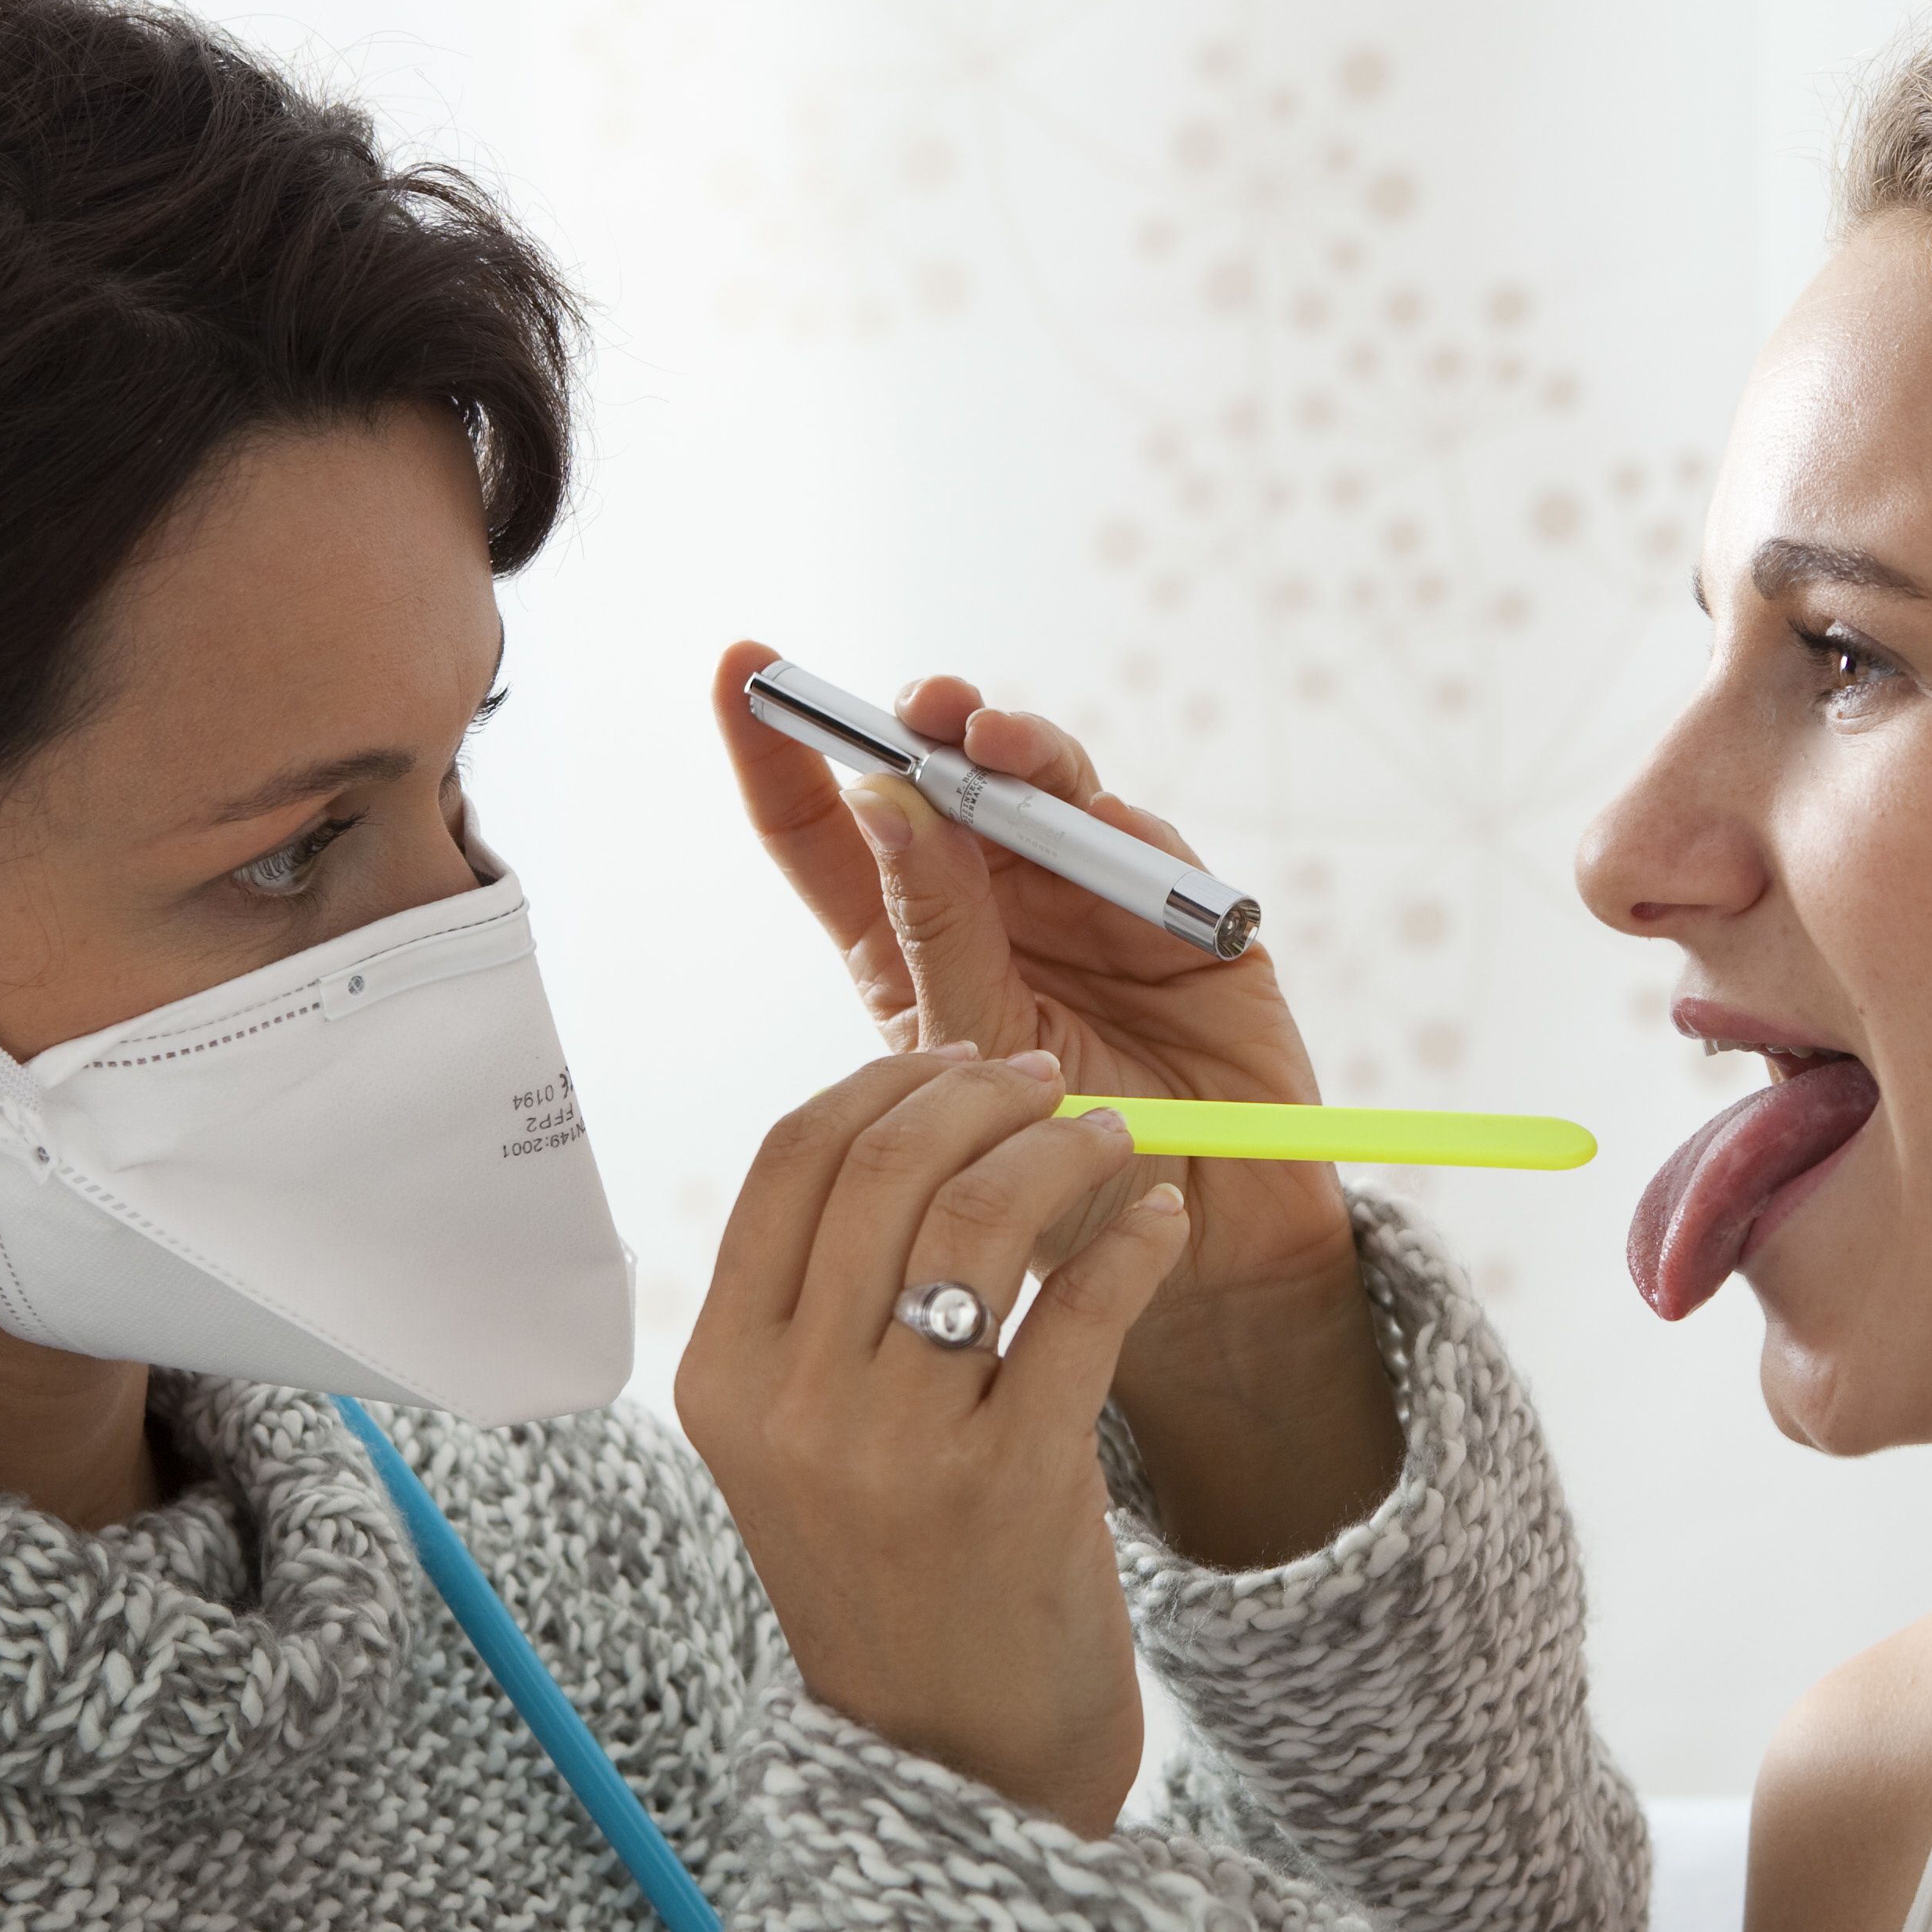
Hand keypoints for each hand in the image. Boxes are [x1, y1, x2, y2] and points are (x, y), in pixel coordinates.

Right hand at [674, 1046, 1191, 1834]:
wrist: (955, 1764)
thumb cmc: (895, 1580)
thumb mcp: (808, 1447)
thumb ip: (827, 1309)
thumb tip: (919, 1129)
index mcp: (723, 1379)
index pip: (790, 1162)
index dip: (884, 1083)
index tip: (957, 1064)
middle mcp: (793, 1408)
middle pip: (885, 1167)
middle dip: (982, 1096)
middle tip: (1048, 1088)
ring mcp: (895, 1448)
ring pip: (981, 1219)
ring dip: (1062, 1153)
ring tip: (1112, 1146)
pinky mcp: (1010, 1483)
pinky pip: (1082, 1310)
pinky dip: (1133, 1241)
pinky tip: (1157, 1225)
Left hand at [712, 645, 1401, 1567]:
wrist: (1192, 1264)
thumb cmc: (1054, 1193)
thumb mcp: (964, 1071)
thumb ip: (934, 940)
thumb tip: (884, 804)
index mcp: (912, 948)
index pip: (829, 834)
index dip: (781, 752)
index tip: (739, 667)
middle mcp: (996, 907)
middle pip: (939, 786)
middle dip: (912, 730)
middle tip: (902, 708)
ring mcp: (1089, 900)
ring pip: (1039, 790)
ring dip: (1010, 749)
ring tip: (980, 732)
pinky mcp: (1183, 913)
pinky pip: (1139, 842)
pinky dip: (1106, 813)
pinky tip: (1072, 797)